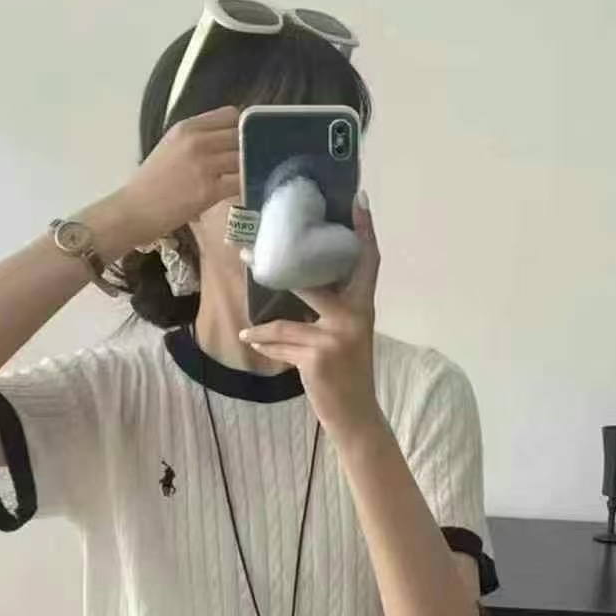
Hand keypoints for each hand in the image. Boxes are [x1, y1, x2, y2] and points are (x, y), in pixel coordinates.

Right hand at [117, 105, 239, 245]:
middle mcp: (197, 140)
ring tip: (253, 176)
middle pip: (241, 134)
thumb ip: (196, 139)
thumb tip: (224, 140)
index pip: (230, 115)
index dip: (242, 128)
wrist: (136, 208)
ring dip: (252, 167)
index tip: (245, 141)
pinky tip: (248, 191)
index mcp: (187, 127)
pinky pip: (241, 182)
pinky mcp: (210, 189)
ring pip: (244, 157)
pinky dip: (248, 186)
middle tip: (254, 161)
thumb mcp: (171, 147)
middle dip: (250, 148)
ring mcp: (204, 164)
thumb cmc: (152, 182)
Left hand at [239, 193, 381, 446]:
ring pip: (286, 324)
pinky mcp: (316, 357)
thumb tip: (296, 285)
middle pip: (313, 284)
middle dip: (278, 270)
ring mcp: (335, 337)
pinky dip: (267, 348)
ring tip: (247, 329)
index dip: (364, 231)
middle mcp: (354, 317)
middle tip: (248, 251)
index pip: (368, 262)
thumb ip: (331, 312)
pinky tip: (253, 345)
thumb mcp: (347, 337)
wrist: (355, 415)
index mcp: (364, 308)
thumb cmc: (348, 374)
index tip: (358, 200)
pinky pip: (281, 345)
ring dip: (263, 330)